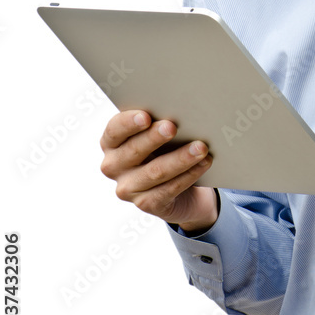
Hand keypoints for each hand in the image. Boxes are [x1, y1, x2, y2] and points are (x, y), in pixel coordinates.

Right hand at [100, 110, 218, 231]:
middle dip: (155, 138)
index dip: (128, 123)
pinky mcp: (146, 204)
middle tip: (172, 127)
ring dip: (180, 158)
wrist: (176, 186)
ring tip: (200, 147)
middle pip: (134, 150)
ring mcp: (128, 188)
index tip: (145, 116)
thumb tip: (179, 110)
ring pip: (156, 171)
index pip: (114, 130)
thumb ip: (157, 123)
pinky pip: (169, 189)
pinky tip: (203, 163)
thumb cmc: (163, 149)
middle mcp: (113, 166)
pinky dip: (189, 174)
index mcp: (111, 143)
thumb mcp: (156, 135)